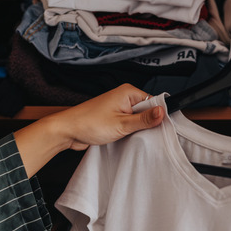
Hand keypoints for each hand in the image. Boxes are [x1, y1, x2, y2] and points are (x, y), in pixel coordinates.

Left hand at [13, 84, 163, 176]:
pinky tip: (125, 138)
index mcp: (128, 92)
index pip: (154, 101)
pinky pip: (128, 124)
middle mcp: (124, 97)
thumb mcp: (121, 124)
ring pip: (137, 119)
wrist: (67, 131)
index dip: (157, 116)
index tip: (159, 128)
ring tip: (129, 136)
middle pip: (147, 111)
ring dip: (136, 129)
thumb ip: (143, 120)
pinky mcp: (113, 117)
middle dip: (146, 124)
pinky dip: (128, 131)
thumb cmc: (89, 124)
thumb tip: (163, 112)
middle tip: (142, 134)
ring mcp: (118, 107)